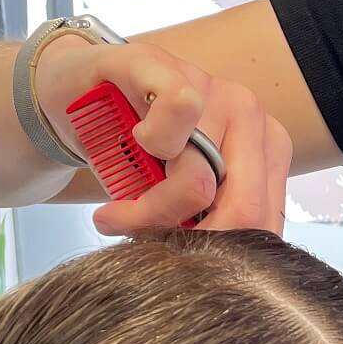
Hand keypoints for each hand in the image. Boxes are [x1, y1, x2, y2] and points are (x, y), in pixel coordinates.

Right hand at [33, 35, 292, 237]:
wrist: (78, 94)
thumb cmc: (134, 154)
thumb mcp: (175, 202)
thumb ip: (204, 229)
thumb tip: (217, 279)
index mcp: (264, 150)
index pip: (262, 225)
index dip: (219, 259)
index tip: (176, 263)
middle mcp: (248, 114)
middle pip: (241, 210)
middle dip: (185, 239)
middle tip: (140, 239)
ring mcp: (211, 86)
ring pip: (201, 178)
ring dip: (149, 207)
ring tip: (120, 208)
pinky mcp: (162, 64)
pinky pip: (179, 110)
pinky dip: (150, 141)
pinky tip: (135, 142)